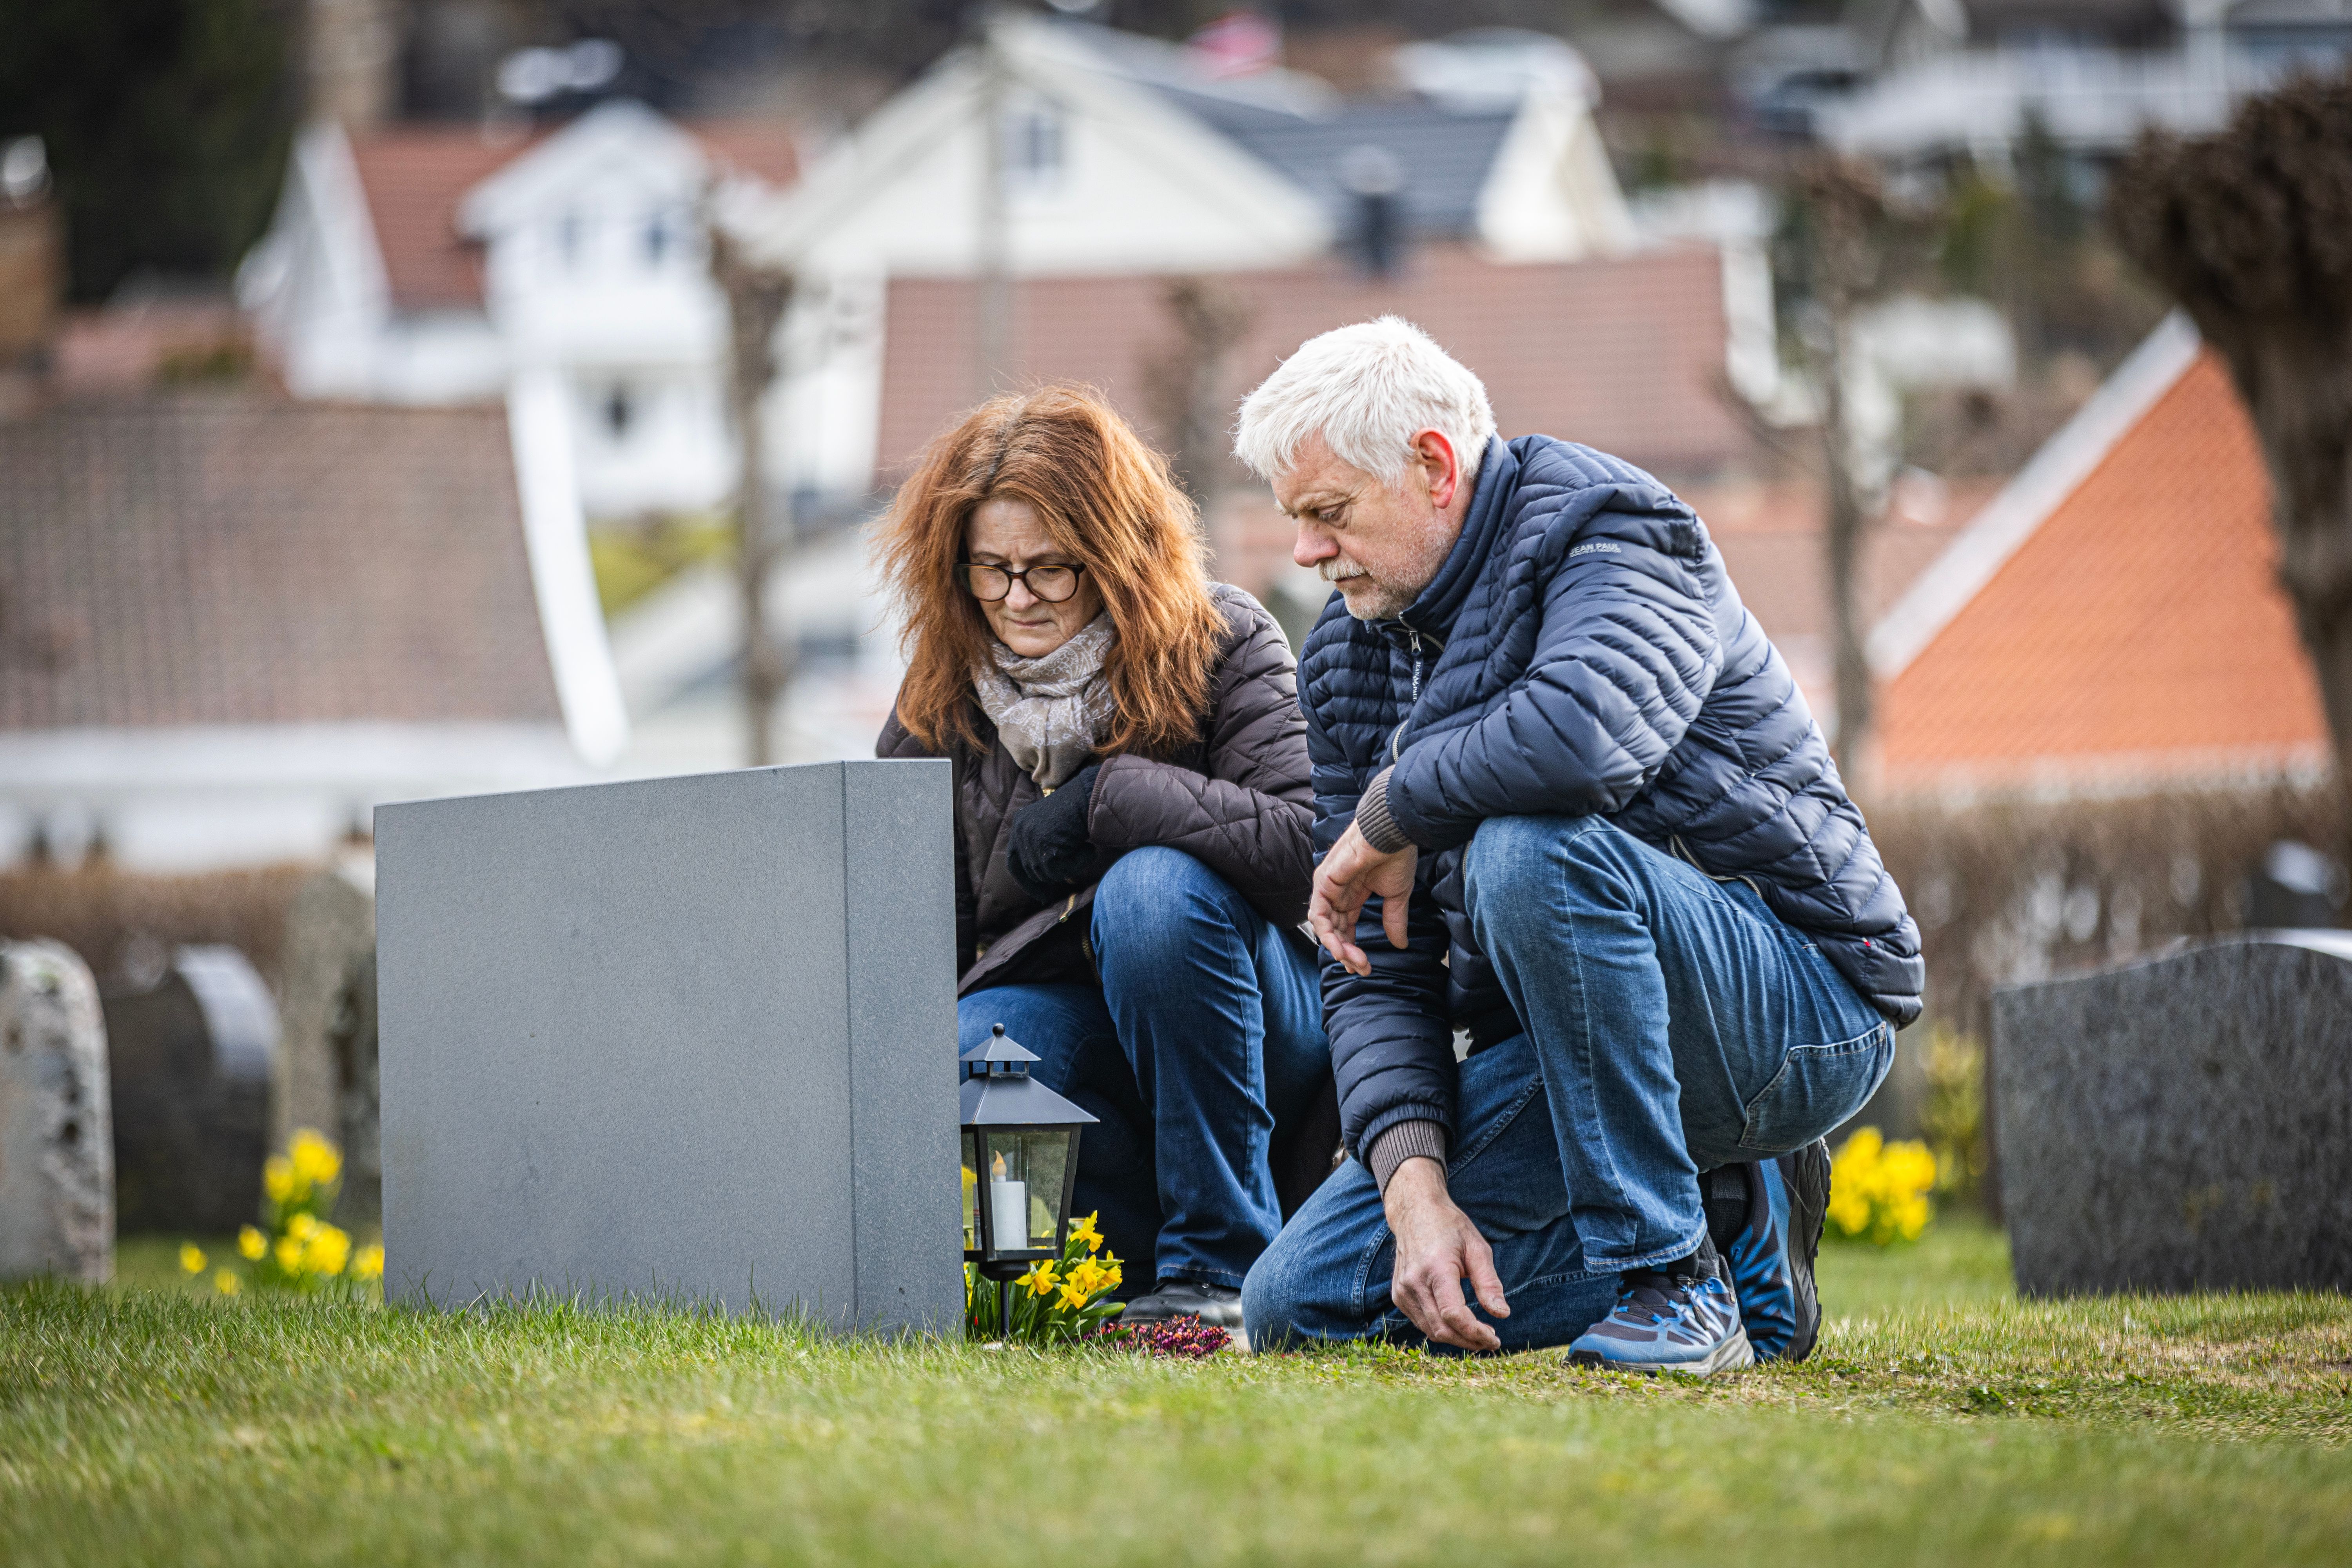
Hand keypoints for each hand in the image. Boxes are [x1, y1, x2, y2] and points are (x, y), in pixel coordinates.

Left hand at [1007, 763, 1105, 903]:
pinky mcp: (1045, 846)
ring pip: (1048, 873)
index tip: (1040, 895)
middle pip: (1031, 871)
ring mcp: (1031, 838)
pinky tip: (1089, 850)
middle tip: (1069, 878)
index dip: (1025, 880)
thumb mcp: (1051, 828)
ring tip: (1086, 850)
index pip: (1013, 861)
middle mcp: (1020, 831)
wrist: (1092, 795)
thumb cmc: (1078, 811)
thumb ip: (1040, 847)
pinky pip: (1061, 870)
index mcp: (1019, 824)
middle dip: (1051, 876)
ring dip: (1070, 867)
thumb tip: (1040, 880)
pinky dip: (1079, 864)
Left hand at [1308, 821, 1417, 975]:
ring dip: (1337, 947)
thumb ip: (1394, 920)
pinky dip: (1328, 934)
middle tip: (1361, 968)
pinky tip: (1340, 948)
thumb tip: (1401, 944)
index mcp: (1353, 894)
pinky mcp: (1324, 883)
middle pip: (1335, 930)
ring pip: (1325, 926)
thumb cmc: (1396, 855)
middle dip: (1347, 953)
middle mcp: (1338, 892)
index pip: (1346, 926)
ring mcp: (1328, 887)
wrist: (1393, 832)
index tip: (1363, 966)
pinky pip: (1319, 914)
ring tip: (1353, 960)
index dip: (1352, 948)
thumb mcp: (1396, 896)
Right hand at [1382, 1158, 1507, 1351]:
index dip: (1475, 1333)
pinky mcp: (1398, 1295)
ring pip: (1431, 1331)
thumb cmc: (1450, 1228)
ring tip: (1478, 1335)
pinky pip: (1421, 1322)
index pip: (1453, 1315)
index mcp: (1436, 1268)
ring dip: (1456, 1339)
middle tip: (1491, 1341)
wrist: (1414, 1213)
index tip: (1495, 1339)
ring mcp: (1402, 1291)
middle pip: (1442, 1329)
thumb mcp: (1477, 1248)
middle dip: (1469, 1341)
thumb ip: (1489, 1283)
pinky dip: (1441, 1329)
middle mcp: (1414, 1282)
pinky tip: (1458, 1323)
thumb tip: (1502, 1314)